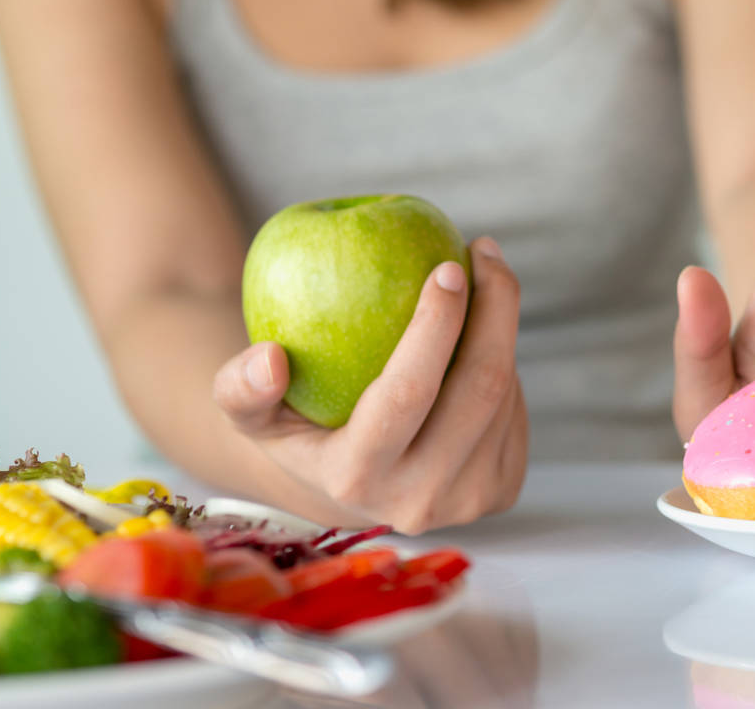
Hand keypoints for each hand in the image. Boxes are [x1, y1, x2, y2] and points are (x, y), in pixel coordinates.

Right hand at [213, 237, 527, 533]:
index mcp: (355, 480)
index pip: (407, 394)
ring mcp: (468, 502)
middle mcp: (418, 501)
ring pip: (505, 395)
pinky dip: (504, 361)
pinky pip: (515, 411)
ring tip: (485, 279)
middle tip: (484, 253)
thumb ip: (239, 387)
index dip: (436, 326)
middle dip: (496, 308)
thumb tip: (269, 358)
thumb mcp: (251, 412)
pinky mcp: (502, 492)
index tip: (448, 267)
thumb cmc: (297, 425)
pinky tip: (485, 330)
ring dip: (501, 328)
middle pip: (479, 389)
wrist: (352, 485)